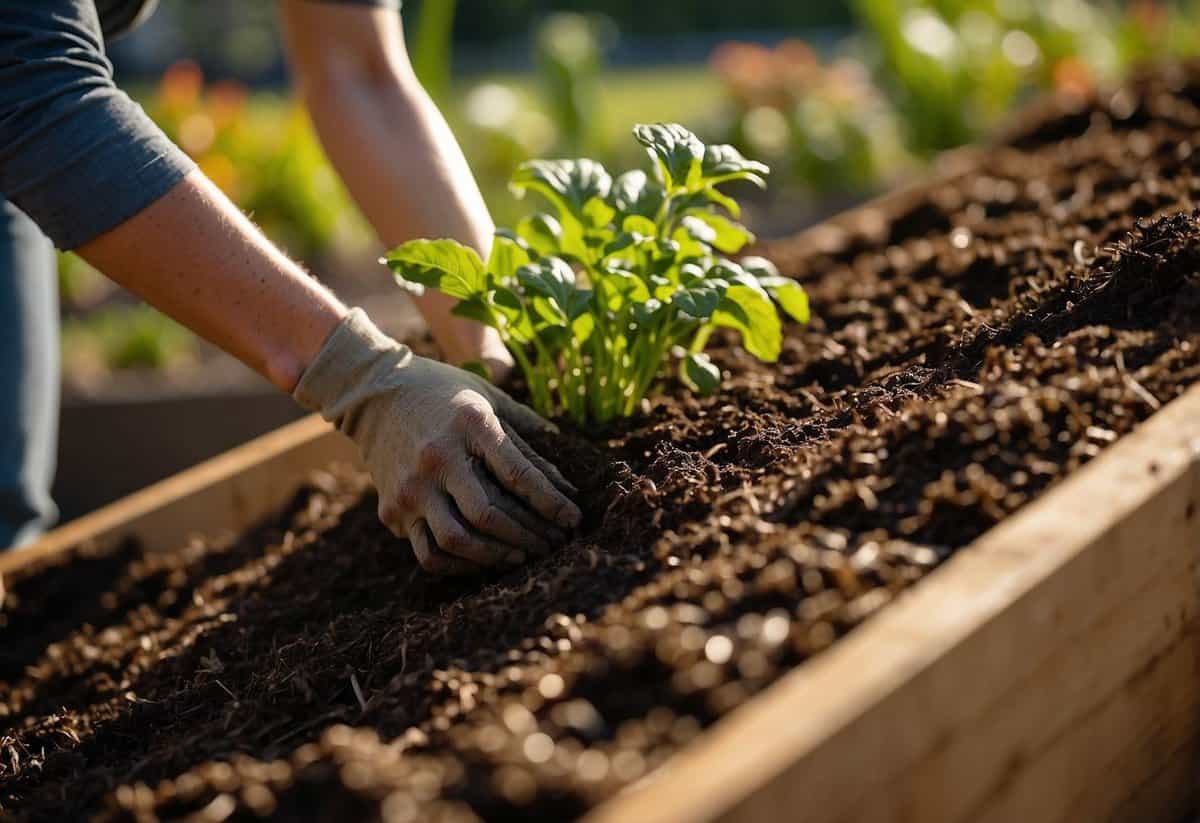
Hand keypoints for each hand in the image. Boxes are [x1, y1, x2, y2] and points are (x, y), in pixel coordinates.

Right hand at [295, 309, 579, 574]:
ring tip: (521, 556)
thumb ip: (528, 438)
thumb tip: (567, 483)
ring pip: (456, 541)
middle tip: (554, 545)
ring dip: (496, 556)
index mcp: (470, 424)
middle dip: (529, 536)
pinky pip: (428, 553)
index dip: (552, 503)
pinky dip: (458, 565)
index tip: (574, 520)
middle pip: (489, 515)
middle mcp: (437, 457)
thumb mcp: (489, 400)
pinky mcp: (391, 510)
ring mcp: (410, 487)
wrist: (374, 392)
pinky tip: (481, 561)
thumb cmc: (445, 394)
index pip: (519, 474)